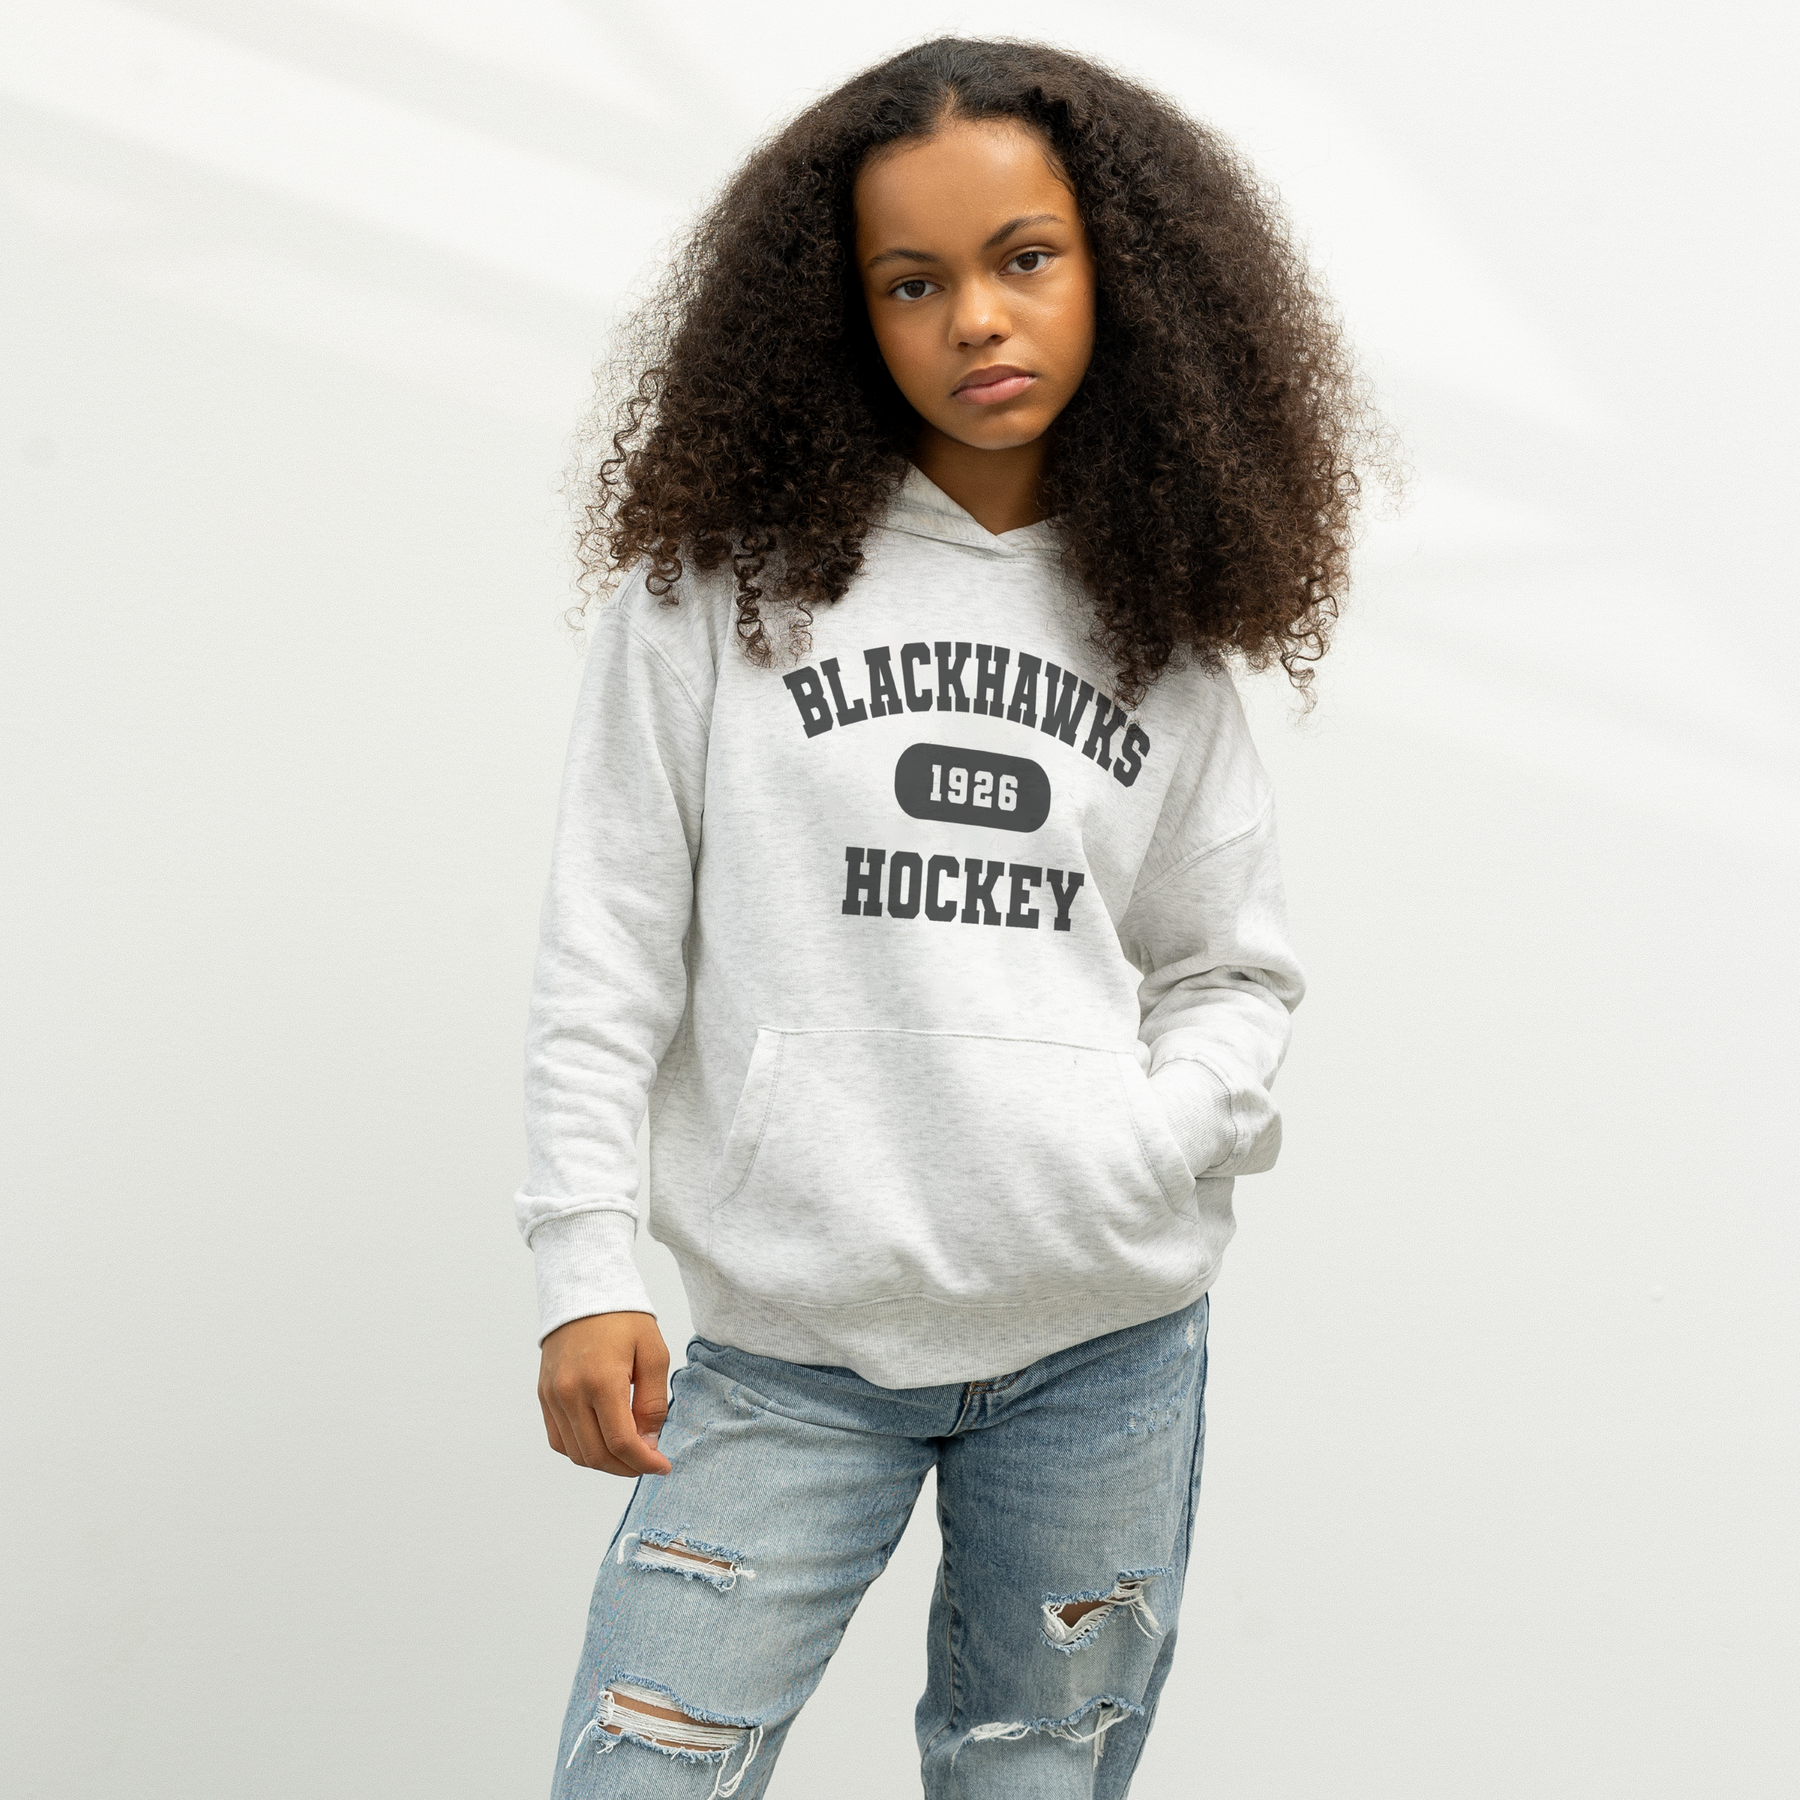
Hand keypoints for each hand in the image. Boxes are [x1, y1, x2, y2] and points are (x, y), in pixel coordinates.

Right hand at [538, 1312, 671, 1476]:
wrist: (584, 1289)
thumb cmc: (624, 1318)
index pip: (620, 1442)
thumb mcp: (653, 1354)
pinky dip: (581, 1449)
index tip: (663, 1466)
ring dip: (603, 1463)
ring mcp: (552, 1396)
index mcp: (601, 1381)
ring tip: (628, 1454)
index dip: (644, 1462)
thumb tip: (648, 1443)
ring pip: (575, 1453)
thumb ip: (653, 1402)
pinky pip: (559, 1439)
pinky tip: (602, 1441)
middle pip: (596, 1455)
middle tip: (648, 1462)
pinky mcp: (544, 1395)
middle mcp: (570, 1392)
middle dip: (626, 1468)